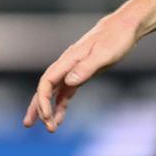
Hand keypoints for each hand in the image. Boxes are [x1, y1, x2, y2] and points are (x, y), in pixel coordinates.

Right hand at [25, 4, 145, 132]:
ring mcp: (73, 69)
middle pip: (45, 88)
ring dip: (49, 109)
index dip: (42, 100)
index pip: (47, 82)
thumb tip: (69, 82)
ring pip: (54, 92)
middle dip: (38, 107)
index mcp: (69, 60)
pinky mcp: (81, 73)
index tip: (46, 117)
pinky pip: (66, 92)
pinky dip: (61, 105)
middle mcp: (67, 64)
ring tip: (49, 128)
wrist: (124, 27)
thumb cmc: (116, 38)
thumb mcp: (104, 53)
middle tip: (31, 125)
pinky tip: (60, 117)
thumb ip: (87, 67)